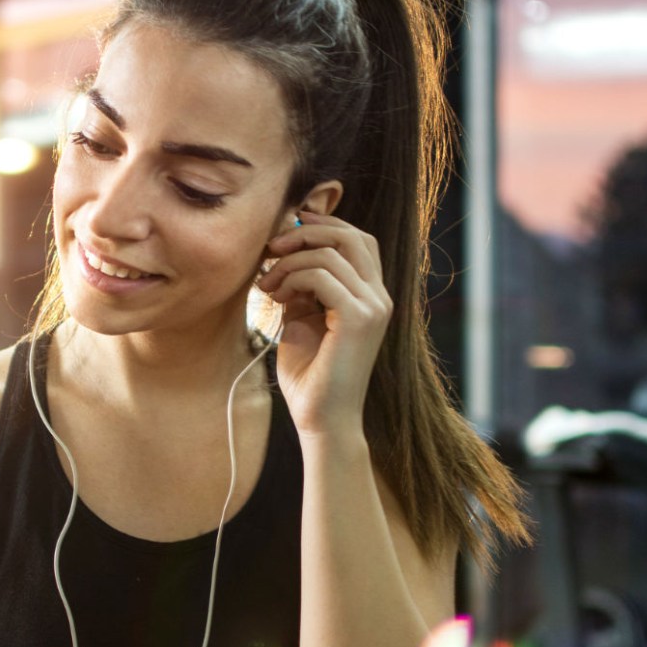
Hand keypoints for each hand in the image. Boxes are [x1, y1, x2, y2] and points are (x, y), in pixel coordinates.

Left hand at [256, 211, 391, 442]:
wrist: (321, 420)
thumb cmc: (310, 376)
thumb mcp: (302, 319)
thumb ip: (302, 286)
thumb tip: (286, 254)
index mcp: (371, 296)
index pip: (357, 239)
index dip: (322, 227)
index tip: (283, 238)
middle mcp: (379, 297)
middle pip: (351, 235)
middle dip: (305, 233)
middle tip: (271, 248)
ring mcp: (373, 306)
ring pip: (330, 253)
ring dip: (289, 261)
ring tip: (267, 286)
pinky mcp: (358, 318)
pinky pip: (320, 276)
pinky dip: (291, 278)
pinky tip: (277, 298)